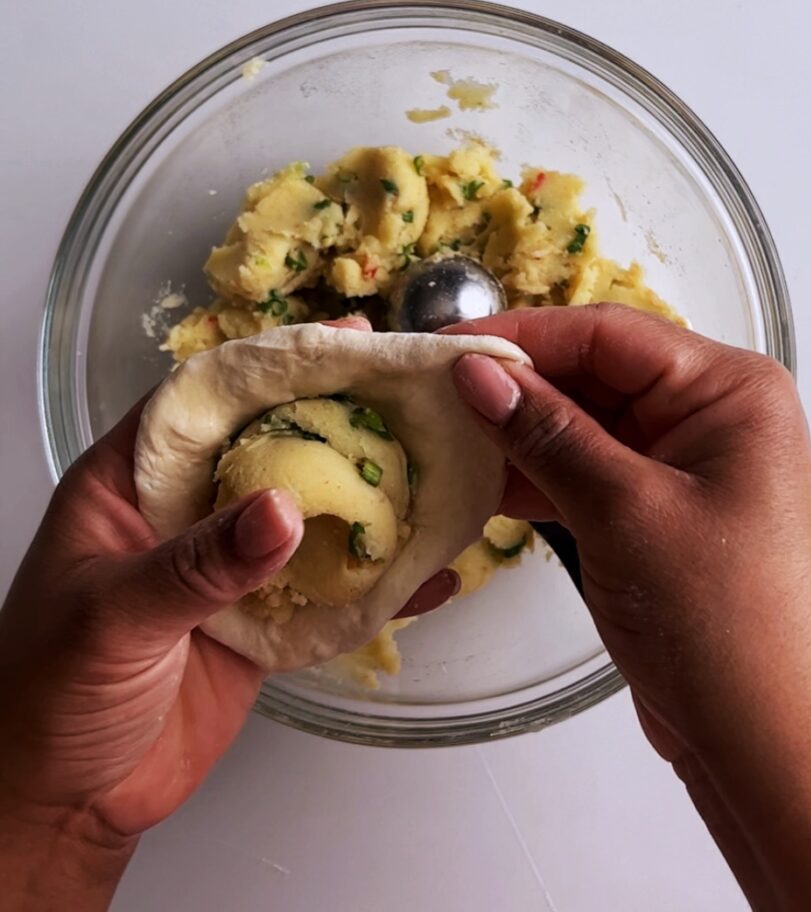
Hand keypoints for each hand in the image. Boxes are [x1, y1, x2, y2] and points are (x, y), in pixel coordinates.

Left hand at [0, 317, 455, 908]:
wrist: (63, 802)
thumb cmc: (45, 696)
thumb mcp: (111, 616)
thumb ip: (195, 564)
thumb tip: (285, 510)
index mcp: (133, 482)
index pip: (208, 399)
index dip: (275, 363)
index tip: (346, 339)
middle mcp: (188, 510)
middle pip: (273, 445)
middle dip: (338, 419)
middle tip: (410, 395)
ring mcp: (229, 564)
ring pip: (309, 509)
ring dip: (367, 494)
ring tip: (435, 465)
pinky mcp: (263, 615)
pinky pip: (327, 582)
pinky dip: (376, 576)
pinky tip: (428, 570)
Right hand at [451, 304, 810, 910]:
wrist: (767, 743)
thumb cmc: (720, 622)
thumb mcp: (626, 513)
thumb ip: (547, 434)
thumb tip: (474, 372)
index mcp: (729, 390)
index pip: (609, 334)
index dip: (521, 335)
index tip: (442, 347)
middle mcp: (710, 416)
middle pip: (594, 375)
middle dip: (514, 386)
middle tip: (428, 392)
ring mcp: (682, 468)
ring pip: (583, 426)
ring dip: (516, 434)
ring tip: (437, 434)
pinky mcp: (655, 514)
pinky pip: (586, 474)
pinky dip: (535, 479)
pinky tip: (475, 482)